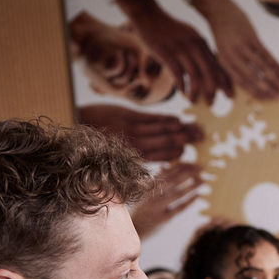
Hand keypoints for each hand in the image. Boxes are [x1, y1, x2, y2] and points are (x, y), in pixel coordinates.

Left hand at [76, 104, 202, 162]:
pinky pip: (153, 118)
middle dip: (186, 138)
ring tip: (195, 127)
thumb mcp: (112, 156)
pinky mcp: (129, 115)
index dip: (176, 152)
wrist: (76, 123)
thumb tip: (147, 163)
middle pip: (167, 141)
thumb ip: (131, 157)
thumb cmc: (93, 144)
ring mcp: (133, 129)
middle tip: (202, 136)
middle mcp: (136, 144)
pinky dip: (167, 119)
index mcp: (133, 156)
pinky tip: (178, 119)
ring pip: (163, 130)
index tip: (189, 149)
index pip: (162, 156)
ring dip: (181, 128)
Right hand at [116, 0, 230, 104]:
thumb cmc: (169, 30)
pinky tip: (182, 92)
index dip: (225, 82)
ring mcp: (181, 49)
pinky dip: (181, 86)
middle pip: (209, 72)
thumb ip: (198, 50)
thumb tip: (208, 70)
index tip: (230, 95)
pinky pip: (178, 74)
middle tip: (211, 103)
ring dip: (195, 91)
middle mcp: (194, 45)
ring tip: (194, 101)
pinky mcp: (167, 53)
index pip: (217, 65)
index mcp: (201, 42)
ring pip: (194, 75)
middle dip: (212, 90)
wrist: (149, 15)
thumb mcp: (189, 36)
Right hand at [130, 162, 204, 237]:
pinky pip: (179, 208)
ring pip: (178, 194)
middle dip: (188, 173)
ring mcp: (157, 207)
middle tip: (201, 168)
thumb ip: (155, 180)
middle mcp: (151, 195)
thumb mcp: (144, 193)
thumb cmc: (141, 209)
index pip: (166, 172)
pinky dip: (189, 201)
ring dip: (192, 186)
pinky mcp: (163, 219)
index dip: (180, 167)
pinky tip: (198, 195)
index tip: (192, 163)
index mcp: (146, 187)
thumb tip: (165, 166)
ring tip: (203, 181)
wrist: (133, 230)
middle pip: (173, 180)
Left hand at [190, 0, 278, 99]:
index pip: (242, 83)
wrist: (218, 9)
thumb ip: (233, 67)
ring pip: (261, 67)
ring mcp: (242, 46)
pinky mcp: (251, 37)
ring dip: (274, 79)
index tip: (268, 100)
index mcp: (224, 63)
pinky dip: (275, 64)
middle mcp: (232, 56)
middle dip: (267, 89)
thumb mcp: (223, 52)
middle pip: (252, 78)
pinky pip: (265, 54)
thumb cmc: (222, 33)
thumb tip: (245, 86)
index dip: (257, 93)